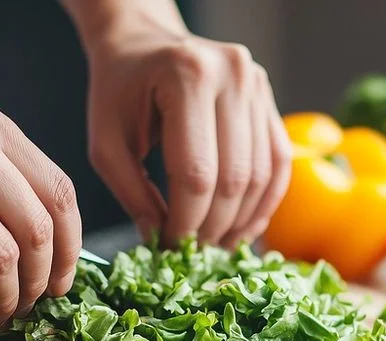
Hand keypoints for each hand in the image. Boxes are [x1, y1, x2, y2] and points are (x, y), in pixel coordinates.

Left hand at [71, 1, 291, 248]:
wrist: (144, 43)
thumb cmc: (119, 90)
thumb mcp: (107, 142)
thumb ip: (132, 193)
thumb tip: (160, 240)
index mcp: (186, 77)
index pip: (196, 172)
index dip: (186, 221)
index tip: (169, 247)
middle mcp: (233, 75)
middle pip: (235, 177)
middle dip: (214, 226)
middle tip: (192, 252)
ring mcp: (258, 85)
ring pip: (263, 176)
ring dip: (242, 221)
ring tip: (215, 245)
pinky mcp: (270, 100)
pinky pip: (279, 163)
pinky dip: (264, 202)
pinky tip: (242, 227)